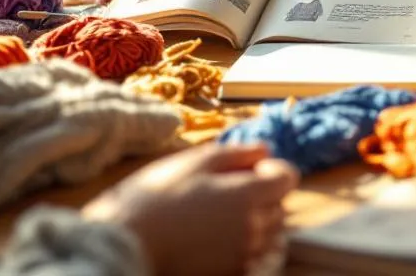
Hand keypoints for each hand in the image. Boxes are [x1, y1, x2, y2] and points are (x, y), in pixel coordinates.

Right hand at [83, 143, 298, 275]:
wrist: (127, 244)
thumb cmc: (156, 198)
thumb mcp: (194, 162)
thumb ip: (237, 153)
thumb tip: (264, 151)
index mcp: (249, 197)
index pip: (288, 178)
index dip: (271, 168)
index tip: (247, 168)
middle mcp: (255, 230)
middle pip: (279, 205)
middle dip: (261, 193)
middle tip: (223, 188)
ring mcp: (244, 256)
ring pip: (268, 232)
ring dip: (253, 219)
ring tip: (215, 213)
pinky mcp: (231, 273)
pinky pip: (251, 254)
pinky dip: (241, 242)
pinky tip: (210, 235)